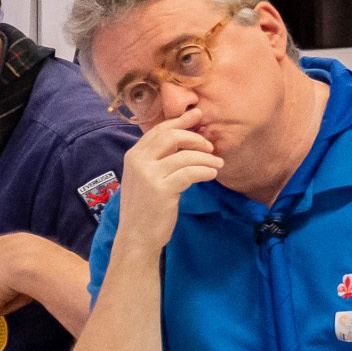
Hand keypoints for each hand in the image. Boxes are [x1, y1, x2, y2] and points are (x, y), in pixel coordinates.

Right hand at [116, 115, 223, 252]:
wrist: (136, 235)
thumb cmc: (145, 207)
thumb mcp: (145, 178)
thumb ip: (157, 159)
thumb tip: (183, 140)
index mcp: (133, 155)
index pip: (159, 130)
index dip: (180, 121)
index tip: (197, 115)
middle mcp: (138, 161)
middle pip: (172, 136)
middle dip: (196, 138)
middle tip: (211, 146)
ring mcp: (149, 175)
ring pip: (185, 156)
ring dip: (207, 158)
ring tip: (218, 164)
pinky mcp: (162, 189)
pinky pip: (191, 173)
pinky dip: (206, 171)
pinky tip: (212, 174)